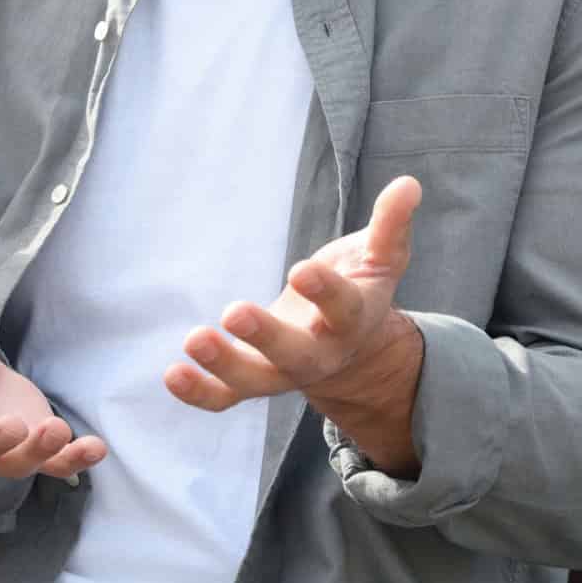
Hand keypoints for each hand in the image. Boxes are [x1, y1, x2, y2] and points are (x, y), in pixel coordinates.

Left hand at [167, 176, 425, 416]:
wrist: (350, 346)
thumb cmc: (359, 287)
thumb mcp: (381, 257)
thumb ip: (391, 225)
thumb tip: (409, 185)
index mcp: (353, 320)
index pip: (342, 308)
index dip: (325, 291)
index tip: (301, 269)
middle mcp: (320, 353)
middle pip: (296, 355)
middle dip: (266, 336)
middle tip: (234, 312)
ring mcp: (283, 371)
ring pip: (255, 380)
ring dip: (223, 365)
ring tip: (192, 339)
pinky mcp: (253, 379)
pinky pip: (226, 397)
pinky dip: (200, 392)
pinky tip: (172, 374)